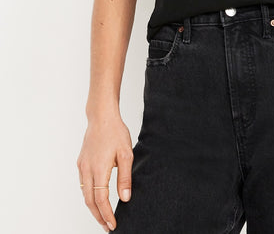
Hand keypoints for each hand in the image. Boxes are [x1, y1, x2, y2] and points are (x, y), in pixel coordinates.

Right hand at [76, 114, 133, 231]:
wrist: (101, 116)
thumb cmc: (115, 132)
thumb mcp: (126, 154)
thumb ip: (125, 178)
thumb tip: (125, 198)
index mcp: (99, 169)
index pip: (101, 200)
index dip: (106, 214)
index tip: (112, 224)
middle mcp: (87, 170)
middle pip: (90, 201)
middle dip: (98, 216)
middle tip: (107, 226)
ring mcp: (82, 166)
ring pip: (85, 194)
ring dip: (93, 207)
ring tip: (103, 215)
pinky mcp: (81, 162)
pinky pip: (83, 184)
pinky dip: (89, 194)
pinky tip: (96, 197)